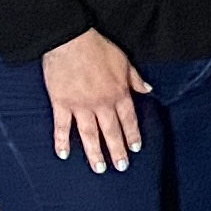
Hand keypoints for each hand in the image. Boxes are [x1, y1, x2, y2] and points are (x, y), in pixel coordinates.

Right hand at [41, 28, 149, 170]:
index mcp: (119, 93)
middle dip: (117, 151)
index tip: (135, 148)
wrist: (70, 41)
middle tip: (121, 167)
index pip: (128, 120)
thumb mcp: (124, 61)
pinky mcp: (61, 103)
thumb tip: (148, 90)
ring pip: (89, 135)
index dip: (132, 135)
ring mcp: (81, 106)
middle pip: (111, 132)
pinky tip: (63, 154)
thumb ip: (135, 79)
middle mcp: (102, 104)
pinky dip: (62, 141)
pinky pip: (62, 126)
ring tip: (99, 169)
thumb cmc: (98, 48)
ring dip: (94, 153)